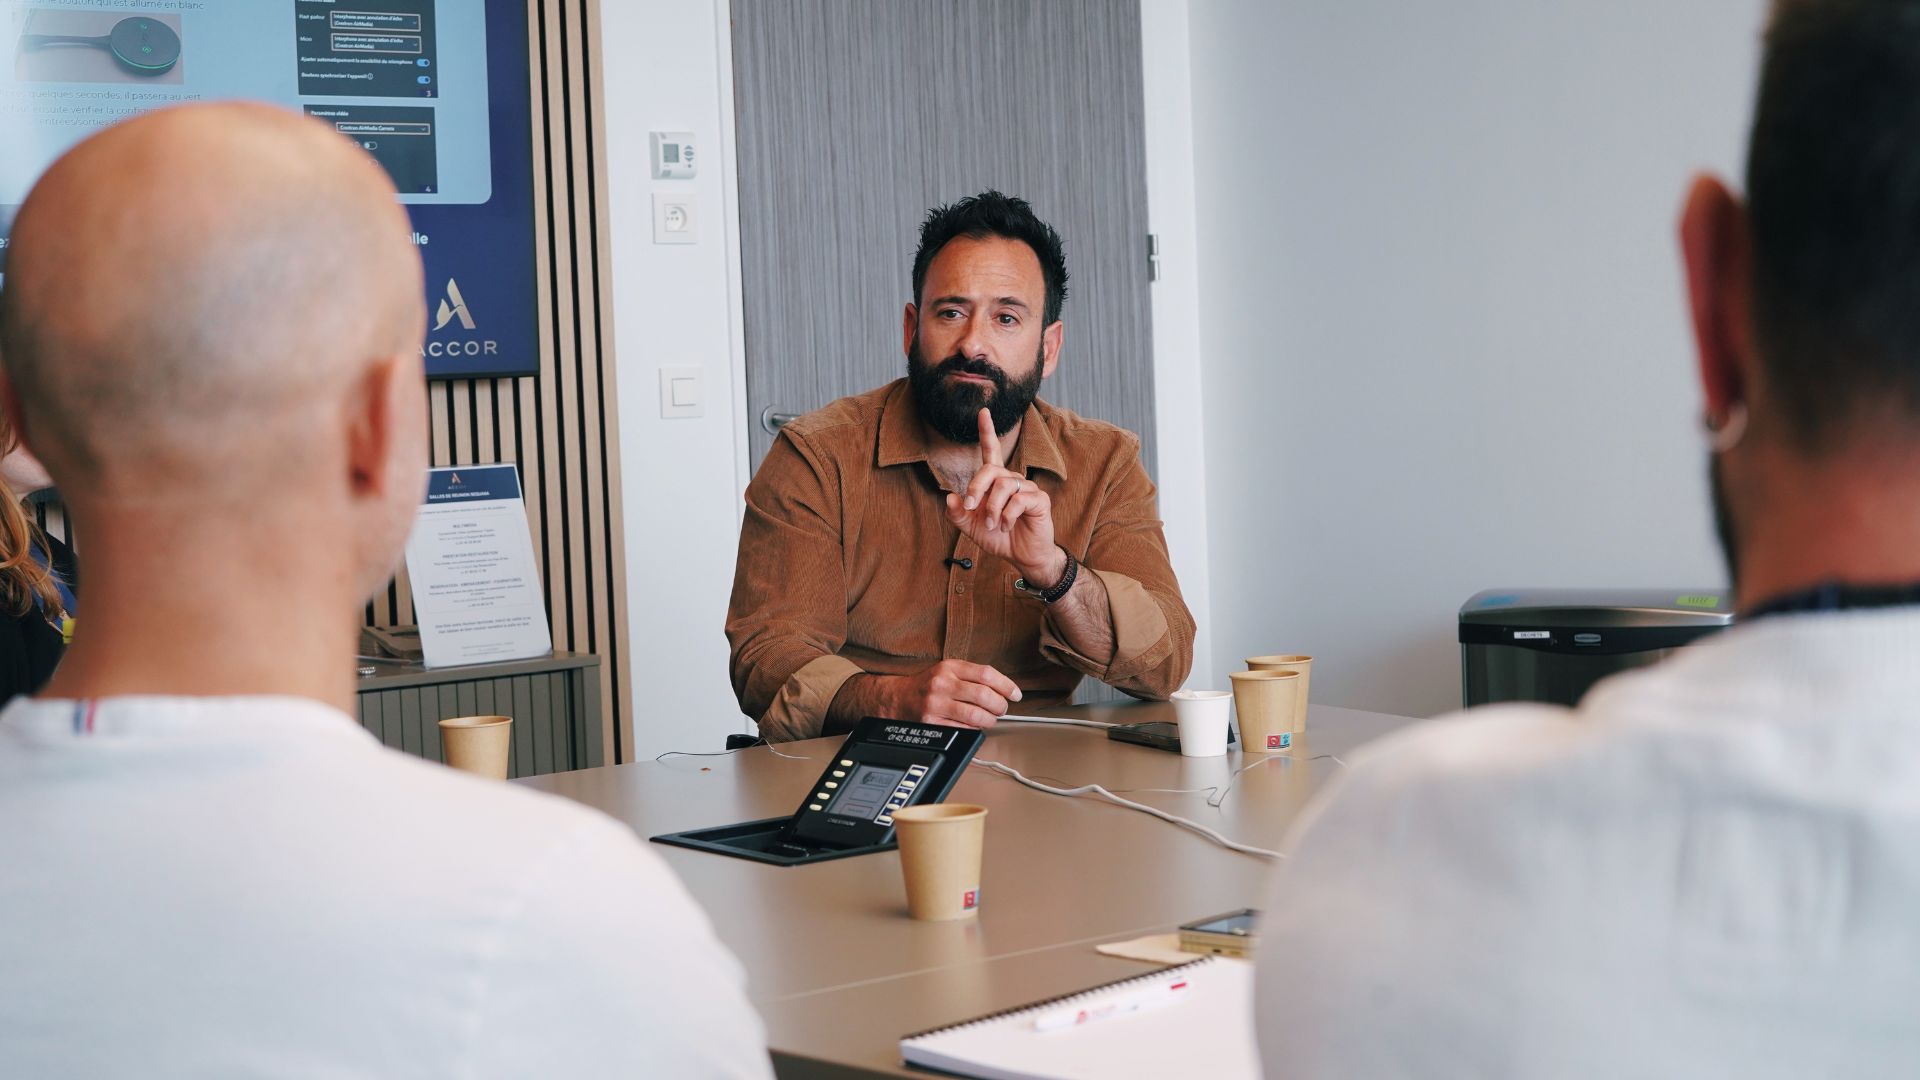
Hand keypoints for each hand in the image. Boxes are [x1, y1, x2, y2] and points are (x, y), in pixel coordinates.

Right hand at [886, 659, 1022, 728]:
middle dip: (1000, 706)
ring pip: (976, 715)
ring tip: (990, 719)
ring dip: (990, 720)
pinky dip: (975, 729)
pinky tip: (974, 726)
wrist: (896, 699)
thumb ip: (972, 676)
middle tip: (1002, 709)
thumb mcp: (947, 670)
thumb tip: (1003, 689)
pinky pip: (963, 729)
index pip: (986, 674)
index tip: (1015, 694)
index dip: (1006, 685)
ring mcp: (936, 704)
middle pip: (984, 695)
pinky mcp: (932, 722)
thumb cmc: (927, 686)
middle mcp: (942, 683)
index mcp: (949, 667)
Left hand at [945, 408, 1066, 585]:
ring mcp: (1027, 488)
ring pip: (1004, 486)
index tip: (983, 412)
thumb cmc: (999, 538)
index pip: (992, 451)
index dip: (987, 432)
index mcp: (996, 482)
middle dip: (977, 488)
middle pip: (991, 470)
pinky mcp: (1039, 500)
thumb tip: (949, 496)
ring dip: (993, 508)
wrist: (1023, 556)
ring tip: (993, 525)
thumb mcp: (971, 528)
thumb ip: (958, 514)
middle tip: (972, 508)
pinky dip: (1007, 515)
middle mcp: (1012, 480)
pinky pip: (1019, 500)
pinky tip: (1006, 525)